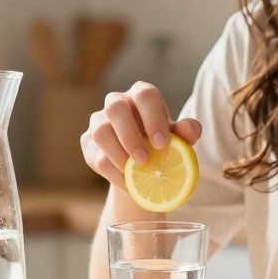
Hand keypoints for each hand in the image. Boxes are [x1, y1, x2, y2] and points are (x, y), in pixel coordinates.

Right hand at [80, 81, 201, 189]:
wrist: (143, 167)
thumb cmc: (163, 145)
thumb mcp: (179, 140)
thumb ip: (187, 132)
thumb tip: (190, 128)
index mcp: (142, 96)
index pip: (145, 95)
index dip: (153, 118)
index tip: (162, 144)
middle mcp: (118, 102)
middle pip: (115, 107)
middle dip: (130, 136)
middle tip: (145, 160)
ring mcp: (99, 121)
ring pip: (101, 132)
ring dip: (119, 156)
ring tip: (135, 174)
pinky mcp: (88, 142)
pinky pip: (96, 157)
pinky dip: (113, 174)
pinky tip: (128, 183)